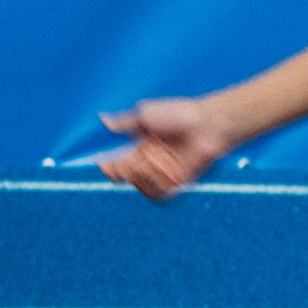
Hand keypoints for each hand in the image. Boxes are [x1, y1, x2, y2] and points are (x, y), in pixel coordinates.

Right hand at [98, 97, 236, 200]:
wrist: (207, 123)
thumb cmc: (180, 114)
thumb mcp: (145, 114)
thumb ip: (123, 122)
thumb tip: (102, 119)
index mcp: (141, 148)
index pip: (117, 163)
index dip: (107, 165)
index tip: (100, 160)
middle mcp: (151, 163)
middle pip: (125, 177)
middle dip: (121, 170)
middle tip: (127, 160)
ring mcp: (165, 174)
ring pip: (140, 185)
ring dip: (141, 173)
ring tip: (152, 156)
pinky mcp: (178, 183)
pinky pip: (159, 193)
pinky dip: (156, 183)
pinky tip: (163, 167)